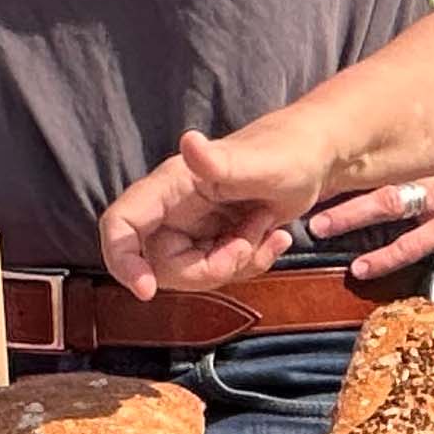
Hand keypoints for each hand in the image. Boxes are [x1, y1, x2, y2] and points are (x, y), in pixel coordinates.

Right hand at [100, 117, 336, 298]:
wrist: (312, 160)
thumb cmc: (288, 152)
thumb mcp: (260, 164)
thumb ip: (220, 161)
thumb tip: (189, 142)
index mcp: (170, 186)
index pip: (121, 224)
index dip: (121, 260)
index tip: (146, 291)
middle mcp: (172, 209)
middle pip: (161, 265)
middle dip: (209, 267)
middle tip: (247, 241)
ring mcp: (192, 228)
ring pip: (193, 274)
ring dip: (236, 262)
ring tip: (265, 226)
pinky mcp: (212, 241)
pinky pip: (218, 272)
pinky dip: (250, 263)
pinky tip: (273, 236)